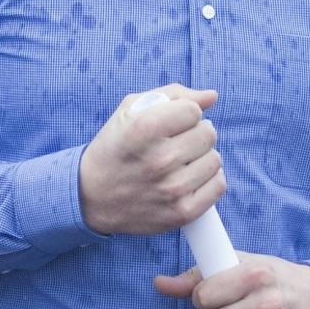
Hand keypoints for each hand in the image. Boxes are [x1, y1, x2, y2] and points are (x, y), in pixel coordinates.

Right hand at [77, 85, 222, 235]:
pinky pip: (218, 186)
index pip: (194, 110)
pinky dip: (208, 180)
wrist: (91, 196)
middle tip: (175, 143)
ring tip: (180, 162)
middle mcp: (159, 160)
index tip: (170, 123)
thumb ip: (173, 96)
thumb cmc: (115, 147)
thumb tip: (212, 97)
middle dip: (194, 134)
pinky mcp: (181, 212)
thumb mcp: (130, 110)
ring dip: (201, 157)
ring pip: (215, 160)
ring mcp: (172, 189)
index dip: (183, 113)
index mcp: (144, 129)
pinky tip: (189, 178)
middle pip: (208, 134)